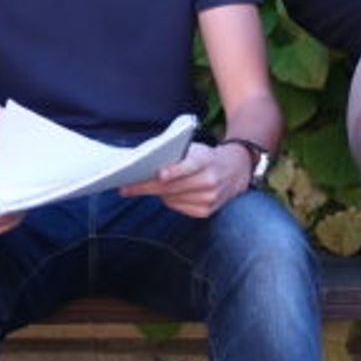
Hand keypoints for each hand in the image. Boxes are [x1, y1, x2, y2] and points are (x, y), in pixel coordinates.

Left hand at [122, 141, 248, 217]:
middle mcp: (210, 180)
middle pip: (173, 187)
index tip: (158, 174)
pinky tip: (167, 193)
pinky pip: (178, 207)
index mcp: (206, 160)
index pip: (189, 166)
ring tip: (144, 186)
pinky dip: (169, 200)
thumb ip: (174, 154)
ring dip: (157, 193)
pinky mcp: (206, 211)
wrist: (234, 170)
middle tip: (126, 188)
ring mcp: (209, 198)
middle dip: (146, 186)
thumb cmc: (205, 157)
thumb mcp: (194, 148)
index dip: (174, 171)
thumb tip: (144, 160)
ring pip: (171, 199)